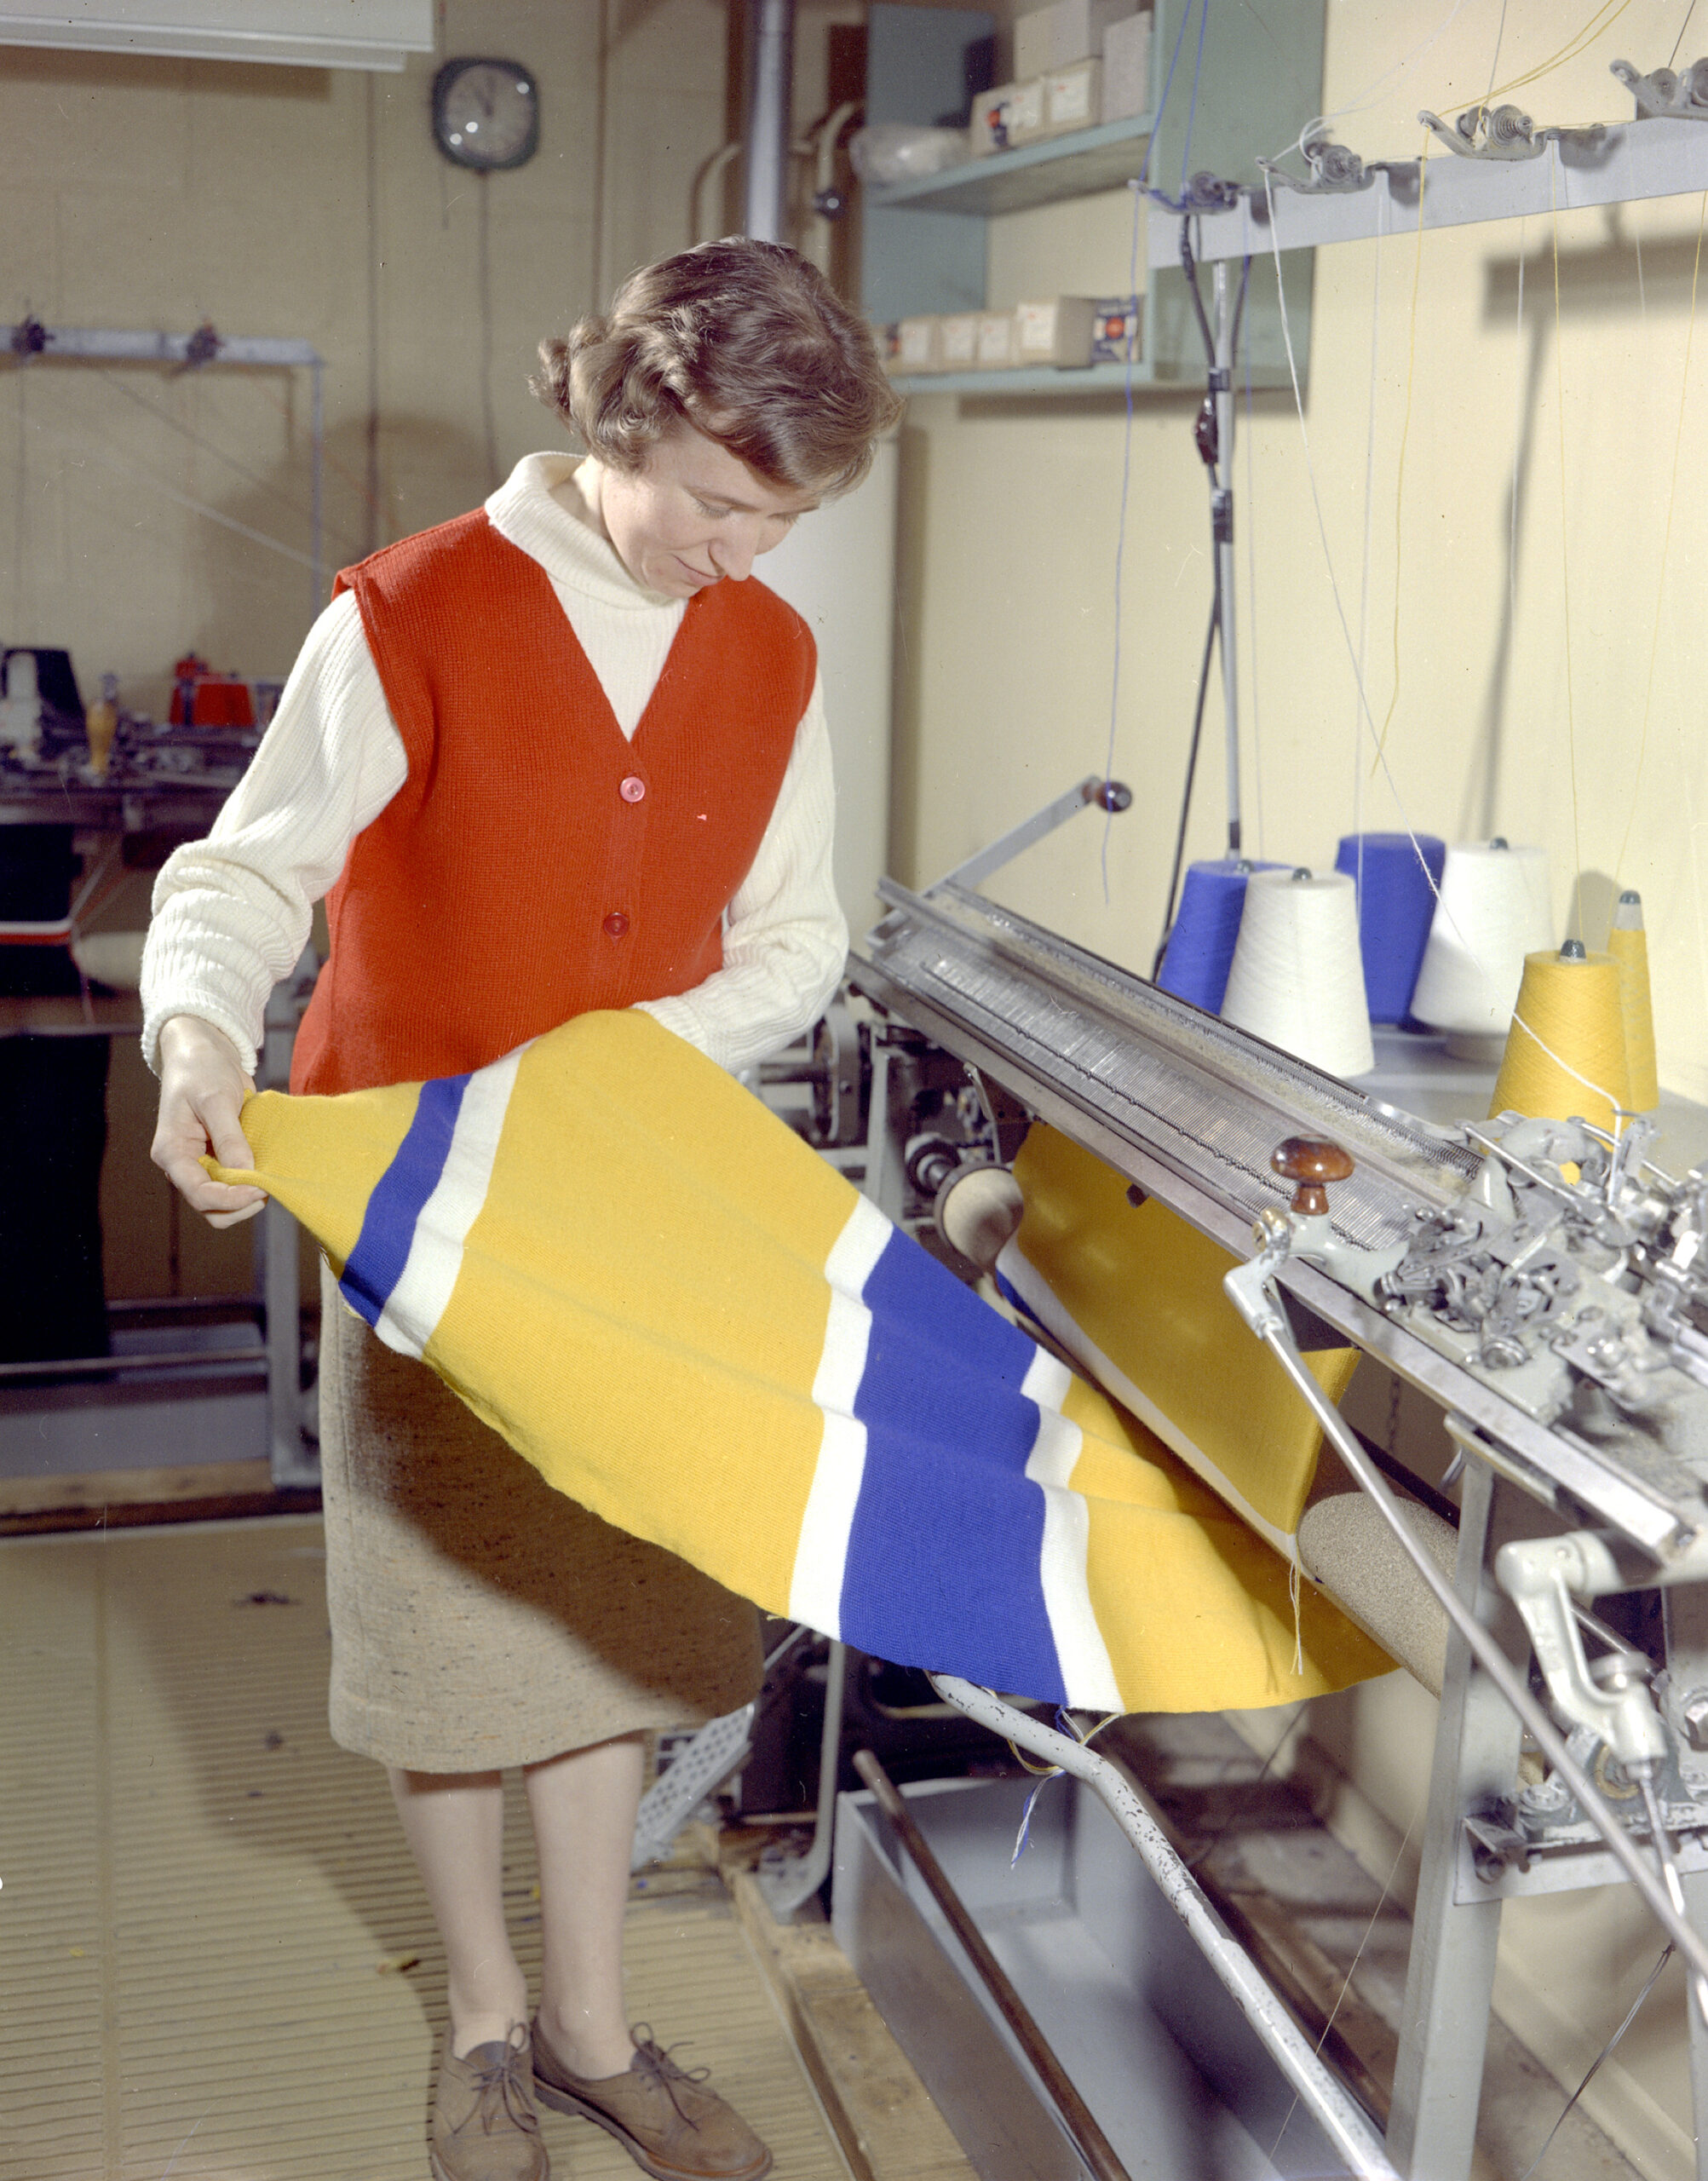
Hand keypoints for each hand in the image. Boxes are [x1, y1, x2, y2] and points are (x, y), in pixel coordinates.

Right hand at [151, 1014, 266, 1227]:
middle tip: (269, 1185)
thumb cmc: (202, 1070)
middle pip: (210, 1208)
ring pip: (222, 1202)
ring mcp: (199, 1163)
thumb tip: (245, 1172)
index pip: (199, 1195)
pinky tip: (267, 1168)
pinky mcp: (216, 1158)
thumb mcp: (216, 1099)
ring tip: (269, 1176)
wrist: (203, 1051)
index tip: (261, 1188)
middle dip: (241, 1204)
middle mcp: (182, 1165)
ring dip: (247, 1197)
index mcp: (172, 1152)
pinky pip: (233, 1183)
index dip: (232, 1199)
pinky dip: (250, 1182)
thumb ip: (229, 1137)